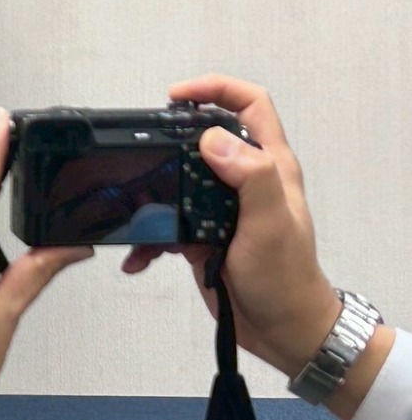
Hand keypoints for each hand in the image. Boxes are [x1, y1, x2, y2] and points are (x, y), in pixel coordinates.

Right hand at [123, 75, 390, 419]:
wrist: (282, 331)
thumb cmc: (285, 278)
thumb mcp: (271, 224)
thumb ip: (250, 177)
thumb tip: (212, 137)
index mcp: (269, 166)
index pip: (250, 104)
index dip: (216, 88)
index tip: (177, 98)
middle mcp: (245, 179)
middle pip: (208, 132)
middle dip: (173, 131)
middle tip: (145, 141)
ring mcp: (222, 205)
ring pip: (181, 175)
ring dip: (154, 187)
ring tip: (133, 199)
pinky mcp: (203, 232)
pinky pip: (168, 221)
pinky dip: (149, 236)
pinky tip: (138, 255)